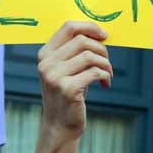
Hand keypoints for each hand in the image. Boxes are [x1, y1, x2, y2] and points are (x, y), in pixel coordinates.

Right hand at [33, 21, 111, 152]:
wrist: (60, 126)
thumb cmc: (68, 93)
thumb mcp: (66, 68)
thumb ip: (75, 50)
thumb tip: (100, 32)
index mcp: (45, 54)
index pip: (68, 27)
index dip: (89, 27)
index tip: (104, 35)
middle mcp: (46, 63)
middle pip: (82, 41)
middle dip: (101, 49)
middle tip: (107, 62)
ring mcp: (55, 76)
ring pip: (90, 56)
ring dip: (106, 64)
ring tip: (107, 74)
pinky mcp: (67, 89)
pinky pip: (95, 72)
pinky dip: (105, 75)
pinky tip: (105, 83)